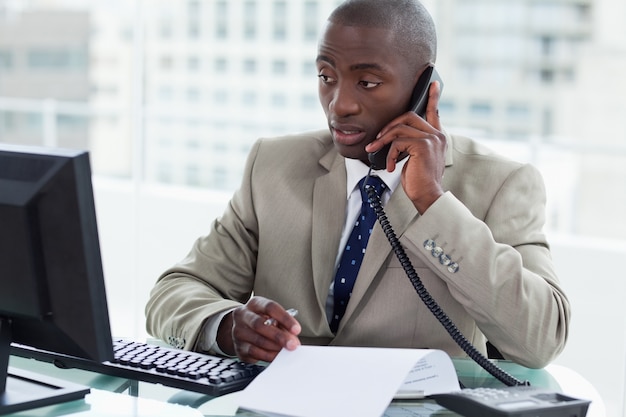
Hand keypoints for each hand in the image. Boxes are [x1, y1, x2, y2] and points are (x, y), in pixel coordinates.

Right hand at [216, 296, 300, 362]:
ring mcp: (238, 331)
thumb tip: (292, 338)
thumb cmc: (261, 320)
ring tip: (286, 351)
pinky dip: (268, 355)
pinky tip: (276, 356)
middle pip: (260, 325)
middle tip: (292, 344)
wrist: (241, 327)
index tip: (296, 330)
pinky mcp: (238, 347)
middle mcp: (243, 315)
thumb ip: (282, 325)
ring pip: (257, 340)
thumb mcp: (271, 316)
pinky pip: (254, 353)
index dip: (285, 319)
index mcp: (254, 304)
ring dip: (275, 347)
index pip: (270, 307)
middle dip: (279, 336)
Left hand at [365, 81, 446, 213]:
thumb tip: (395, 137)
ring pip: (400, 128)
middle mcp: (437, 135)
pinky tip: (390, 165)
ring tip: (375, 150)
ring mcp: (431, 139)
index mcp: (437, 137)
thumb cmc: (419, 181)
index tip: (432, 83)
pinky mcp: (422, 146)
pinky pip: (397, 141)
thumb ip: (411, 144)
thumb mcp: (415, 158)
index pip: (434, 112)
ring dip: (383, 139)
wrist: (427, 195)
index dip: (432, 97)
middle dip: (389, 125)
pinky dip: (389, 153)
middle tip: (378, 138)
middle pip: (409, 116)